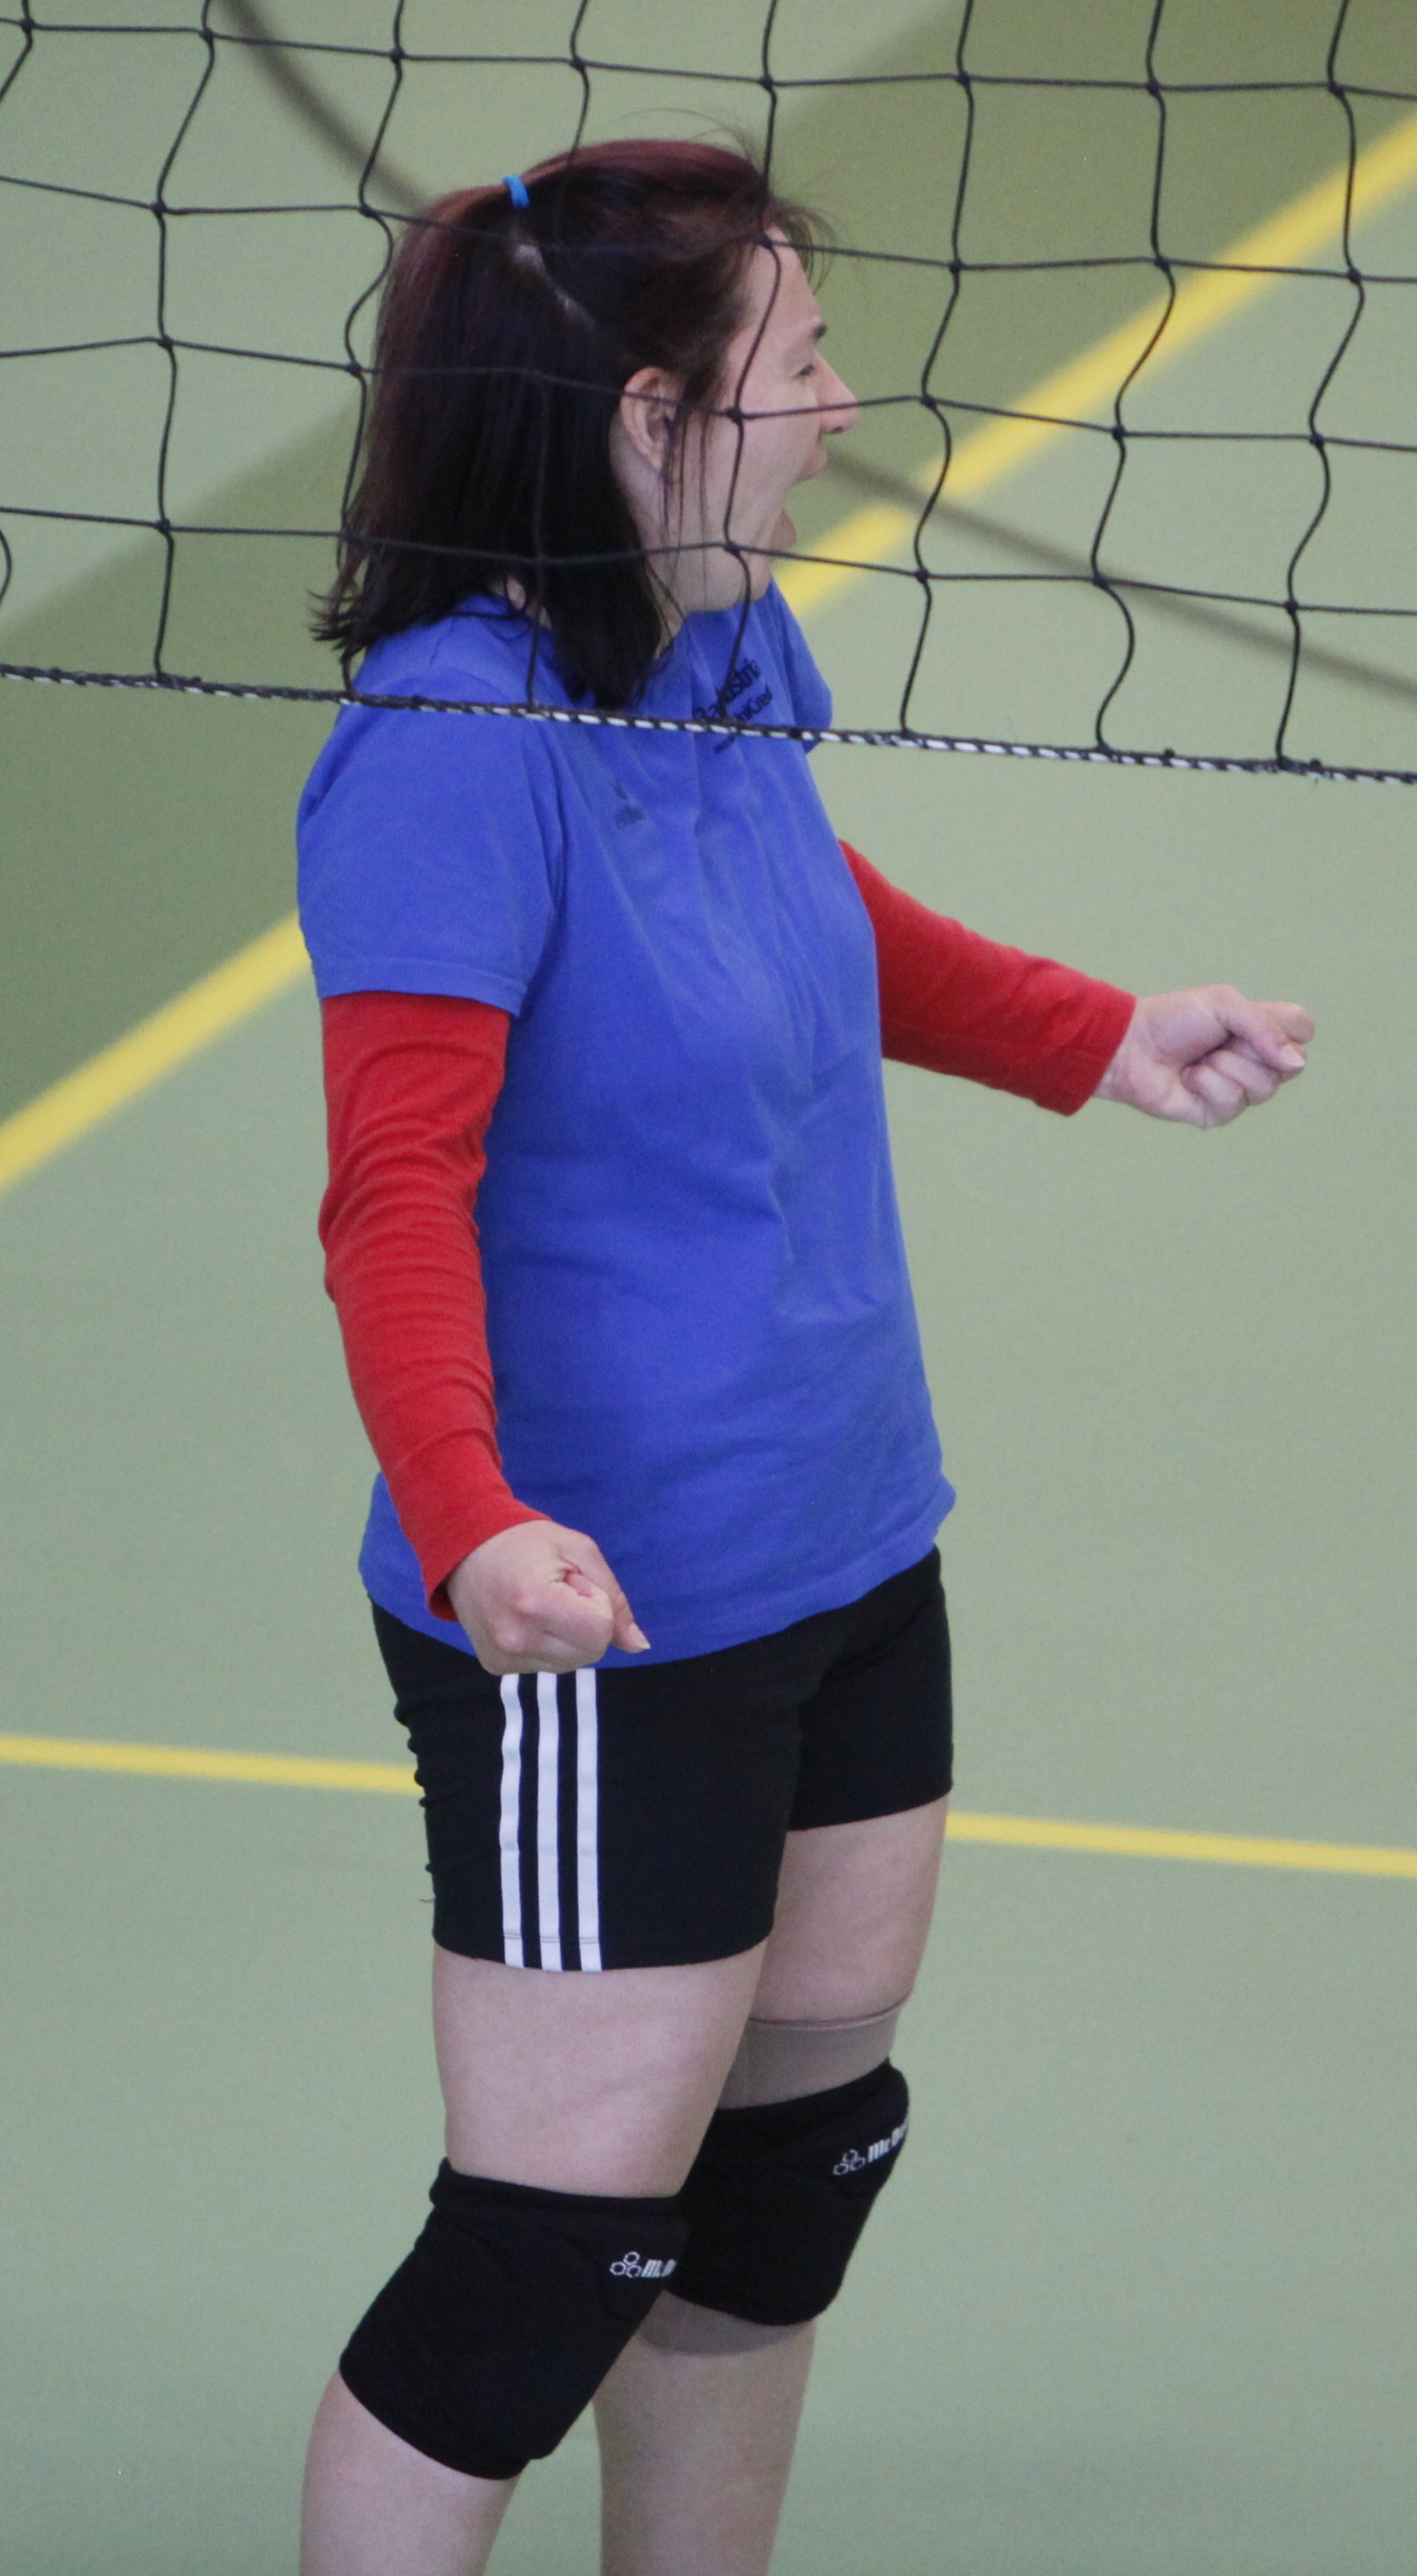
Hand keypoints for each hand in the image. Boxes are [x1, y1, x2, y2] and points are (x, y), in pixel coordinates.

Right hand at [445, 1520, 649, 1674]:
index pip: (601, 1632)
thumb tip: (639, 1646)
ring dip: (567, 1637)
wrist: (464, 1548)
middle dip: (586, 1623)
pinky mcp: (495, 1667)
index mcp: (535, 1604)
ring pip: (570, 1663)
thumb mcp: (580, 1551)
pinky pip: (545, 1666)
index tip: (573, 1583)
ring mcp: (502, 1658)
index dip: (597, 1605)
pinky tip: (525, 1620)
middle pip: (589, 1653)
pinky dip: (546, 1645)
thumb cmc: (527, 1542)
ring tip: (541, 1605)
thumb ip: (615, 1598)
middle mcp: (515, 1639)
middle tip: (557, 1592)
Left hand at [1095, 986, 1313, 1127]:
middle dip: (1251, 1048)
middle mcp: (1258, 1061)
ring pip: (1264, 1086)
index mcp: (1264, 1029)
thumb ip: (1265, 1027)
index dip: (1283, 1027)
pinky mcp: (1220, 1114)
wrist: (1130, 1046)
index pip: (1305, 1030)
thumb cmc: (1174, 1020)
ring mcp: (1241, 1090)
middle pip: (1293, 1065)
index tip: (1247, 1020)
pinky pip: (1233, 1102)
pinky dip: (1206, 1084)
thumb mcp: (1224, 1005)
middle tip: (1219, 1041)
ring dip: (1225, 1067)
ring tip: (1201, 1060)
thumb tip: (1295, 1064)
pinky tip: (1188, 1078)